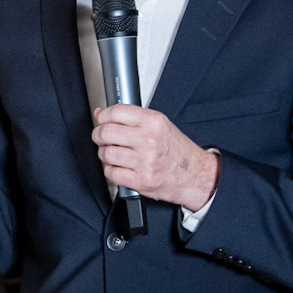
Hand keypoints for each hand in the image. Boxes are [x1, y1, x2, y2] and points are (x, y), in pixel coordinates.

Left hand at [89, 104, 218, 208]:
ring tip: (112, 153)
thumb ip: (132, 118)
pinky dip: (110, 170)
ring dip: (104, 154)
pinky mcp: (141, 180)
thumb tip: (102, 113)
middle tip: (101, 137)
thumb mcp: (160, 125)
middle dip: (98, 135)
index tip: (101, 118)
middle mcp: (149, 140)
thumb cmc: (176, 150)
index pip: (116, 112)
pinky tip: (118, 167)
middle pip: (107, 132)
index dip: (103, 115)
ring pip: (106, 154)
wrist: (194, 175)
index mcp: (154, 122)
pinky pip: (111, 173)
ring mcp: (144, 162)